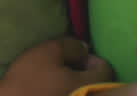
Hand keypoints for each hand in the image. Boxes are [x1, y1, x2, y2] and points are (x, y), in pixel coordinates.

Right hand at [0, 37, 114, 95]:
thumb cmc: (30, 77)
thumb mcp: (49, 51)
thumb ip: (71, 45)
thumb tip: (85, 49)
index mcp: (88, 84)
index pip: (106, 69)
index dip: (92, 59)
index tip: (76, 57)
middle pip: (100, 84)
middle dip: (87, 73)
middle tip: (69, 67)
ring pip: (87, 92)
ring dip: (78, 84)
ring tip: (61, 79)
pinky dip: (70, 92)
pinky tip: (53, 90)